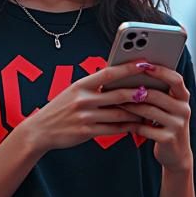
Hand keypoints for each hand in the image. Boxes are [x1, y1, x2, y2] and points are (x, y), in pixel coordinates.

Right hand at [22, 61, 156, 152]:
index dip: (128, 68)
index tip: (144, 64)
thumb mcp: (72, 92)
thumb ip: (93, 86)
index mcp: (80, 85)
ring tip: (150, 110)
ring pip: (119, 114)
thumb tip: (116, 78)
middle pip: (118, 94)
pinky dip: (127, 127)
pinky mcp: (87, 132)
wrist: (40, 130)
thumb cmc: (59, 109)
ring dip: (137, 113)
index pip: (108, 73)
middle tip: (154, 90)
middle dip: (139, 93)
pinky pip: (113, 129)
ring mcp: (85, 117)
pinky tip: (136, 125)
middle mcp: (83, 99)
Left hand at [119, 64, 192, 170]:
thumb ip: (158, 94)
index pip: (175, 79)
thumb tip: (133, 76)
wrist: (176, 155)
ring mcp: (177, 125)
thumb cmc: (166, 126)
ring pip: (148, 110)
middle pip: (156, 95)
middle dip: (135, 90)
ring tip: (116, 102)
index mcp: (183, 98)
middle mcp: (183, 109)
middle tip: (117, 86)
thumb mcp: (167, 108)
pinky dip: (132, 124)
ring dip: (130, 106)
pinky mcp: (168, 138)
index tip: (144, 64)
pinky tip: (122, 122)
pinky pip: (145, 128)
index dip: (160, 71)